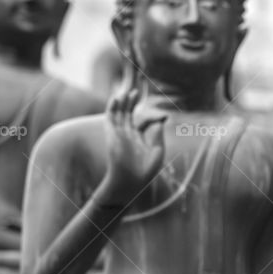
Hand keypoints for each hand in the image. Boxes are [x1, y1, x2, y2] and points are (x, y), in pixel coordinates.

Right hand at [100, 89, 166, 205]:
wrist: (130, 181)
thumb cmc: (144, 171)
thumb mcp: (157, 152)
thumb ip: (159, 136)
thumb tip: (162, 121)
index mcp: (137, 139)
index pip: (140, 122)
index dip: (148, 115)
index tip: (162, 114)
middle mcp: (127, 135)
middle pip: (127, 115)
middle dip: (130, 103)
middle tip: (135, 92)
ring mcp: (118, 134)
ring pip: (118, 114)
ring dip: (120, 103)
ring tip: (125, 92)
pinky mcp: (112, 135)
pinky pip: (110, 119)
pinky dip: (112, 108)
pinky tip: (116, 98)